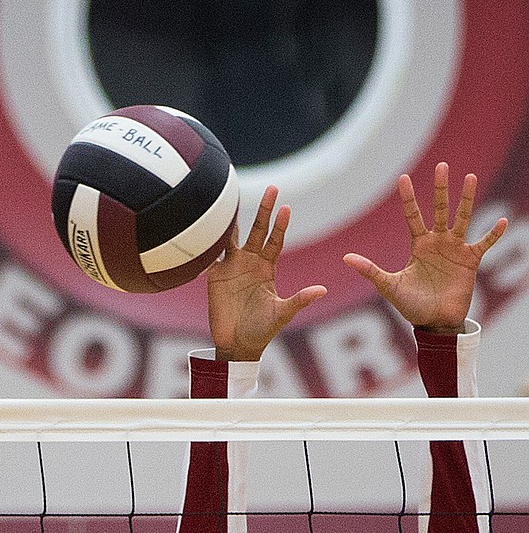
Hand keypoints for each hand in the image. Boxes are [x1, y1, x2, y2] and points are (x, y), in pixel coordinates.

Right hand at [208, 186, 326, 360]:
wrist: (237, 344)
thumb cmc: (261, 331)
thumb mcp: (282, 314)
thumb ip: (299, 300)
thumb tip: (322, 290)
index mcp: (267, 269)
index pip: (276, 241)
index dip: (280, 225)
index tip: (286, 208)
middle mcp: (251, 263)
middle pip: (258, 230)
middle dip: (264, 210)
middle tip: (273, 188)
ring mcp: (232, 267)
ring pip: (234, 236)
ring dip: (235, 219)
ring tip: (235, 197)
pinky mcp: (215, 276)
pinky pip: (213, 253)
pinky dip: (211, 240)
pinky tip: (210, 223)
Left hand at [343, 162, 507, 331]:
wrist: (434, 322)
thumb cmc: (411, 305)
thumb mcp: (389, 286)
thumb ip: (370, 270)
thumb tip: (345, 258)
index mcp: (419, 245)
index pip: (413, 216)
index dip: (408, 198)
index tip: (403, 177)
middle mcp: (438, 242)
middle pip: (439, 209)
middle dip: (440, 188)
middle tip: (441, 165)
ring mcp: (455, 249)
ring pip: (462, 218)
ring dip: (466, 199)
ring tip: (469, 177)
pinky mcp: (470, 261)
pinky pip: (484, 243)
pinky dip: (492, 234)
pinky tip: (501, 221)